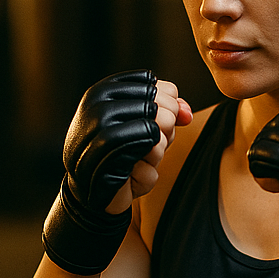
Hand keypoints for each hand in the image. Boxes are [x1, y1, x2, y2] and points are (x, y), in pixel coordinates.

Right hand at [43, 71, 188, 274]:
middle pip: (158, 108)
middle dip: (164, 130)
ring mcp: (96, 139)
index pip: (153, 85)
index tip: (154, 122)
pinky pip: (148, 169)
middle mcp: (95, 111)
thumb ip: (169, 107)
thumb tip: (186, 113)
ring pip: (155, 135)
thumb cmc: (123, 152)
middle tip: (147, 145)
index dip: (167, 104)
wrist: (93, 193)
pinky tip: (130, 177)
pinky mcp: (104, 169)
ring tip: (138, 160)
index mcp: (101, 93)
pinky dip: (147, 176)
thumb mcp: (147, 123)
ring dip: (156, 154)